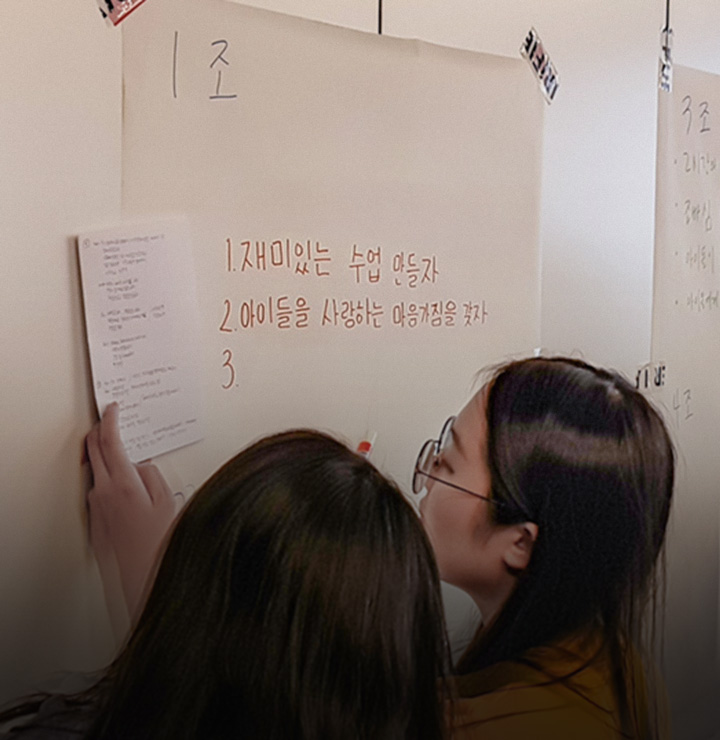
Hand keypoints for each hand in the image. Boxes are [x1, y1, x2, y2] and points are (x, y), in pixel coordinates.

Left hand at [86, 403, 179, 622]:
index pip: (110, 440)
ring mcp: (96, 506)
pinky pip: (99, 491)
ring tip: (130, 463)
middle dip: (100, 431)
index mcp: (124, 483)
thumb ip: (152, 476)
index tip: (112, 408)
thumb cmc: (158, 543)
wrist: (140, 577)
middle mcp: (103, 491)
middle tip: (110, 422)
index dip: (110, 420)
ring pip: (97, 471)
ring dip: (108, 459)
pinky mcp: (95, 519)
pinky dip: (109, 481)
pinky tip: (127, 489)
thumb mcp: (167, 501)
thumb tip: (143, 466)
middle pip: (94, 449)